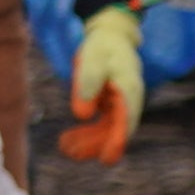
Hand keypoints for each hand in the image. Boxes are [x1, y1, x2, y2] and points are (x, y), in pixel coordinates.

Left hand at [59, 2, 146, 164]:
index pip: (126, 119)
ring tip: (65, 149)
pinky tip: (67, 141)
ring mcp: (120, 105)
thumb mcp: (92, 60)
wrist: (109, 36)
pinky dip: (86, 134)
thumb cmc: (102, 47)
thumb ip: (88, 84)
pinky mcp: (111, 106)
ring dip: (88, 142)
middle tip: (72, 155)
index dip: (117, 140)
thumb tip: (82, 115)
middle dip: (96, 144)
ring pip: (107, 130)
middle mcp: (128, 100)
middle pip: (115, 129)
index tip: (106, 158)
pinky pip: (100, 125)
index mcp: (129, 88)